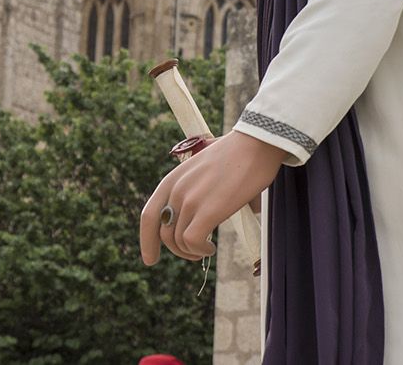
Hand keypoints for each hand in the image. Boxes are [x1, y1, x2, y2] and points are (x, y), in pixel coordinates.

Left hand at [139, 130, 284, 263]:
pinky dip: (200, 250)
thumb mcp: (202, 170)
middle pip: (163, 234)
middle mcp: (176, 190)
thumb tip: (201, 216)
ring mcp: (190, 199)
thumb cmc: (235, 156)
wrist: (255, 144)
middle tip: (196, 252)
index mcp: (172, 179)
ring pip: (178, 241)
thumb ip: (193, 190)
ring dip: (192, 252)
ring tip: (208, 248)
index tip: (150, 259)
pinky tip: (211, 247)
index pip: (148, 215)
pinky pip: (192, 241)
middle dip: (177, 250)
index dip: (147, 240)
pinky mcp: (208, 210)